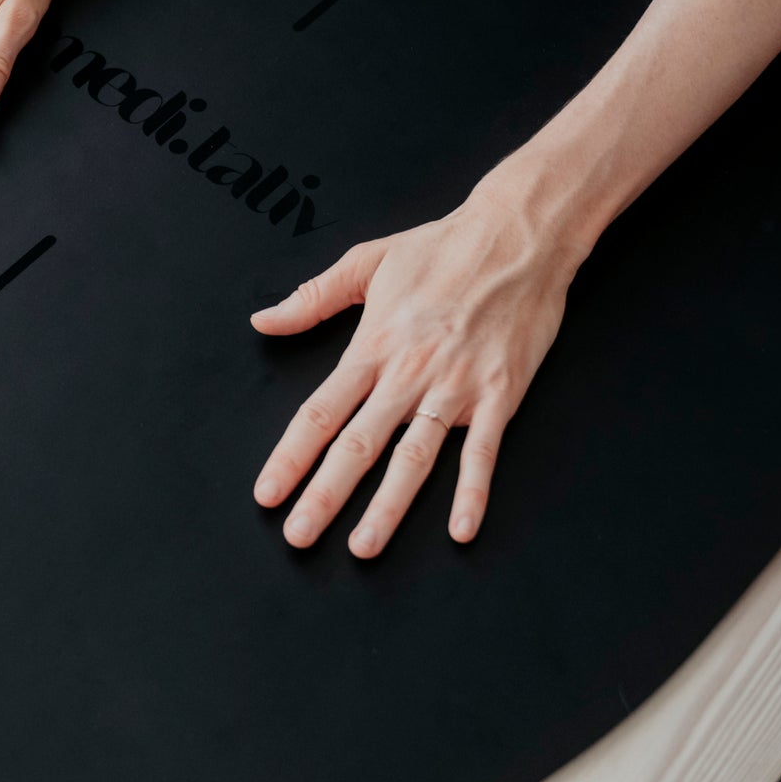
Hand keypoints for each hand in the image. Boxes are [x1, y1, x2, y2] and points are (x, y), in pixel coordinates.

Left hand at [249, 171, 585, 557]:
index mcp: (373, 345)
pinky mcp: (500, 394)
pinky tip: (461, 529)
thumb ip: (312, 297)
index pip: (320, 411)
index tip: (267, 493)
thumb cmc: (442, 247)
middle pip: (358, 445)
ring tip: (363, 547)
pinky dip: (472, 492)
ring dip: (388, 507)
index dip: (291, 456)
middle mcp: (408, 373)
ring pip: (414, 457)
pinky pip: (482, 452)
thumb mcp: (367, 261)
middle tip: (298, 536)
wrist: (517, 234)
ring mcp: (455, 387)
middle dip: (325, 495)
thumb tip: (263, 320)